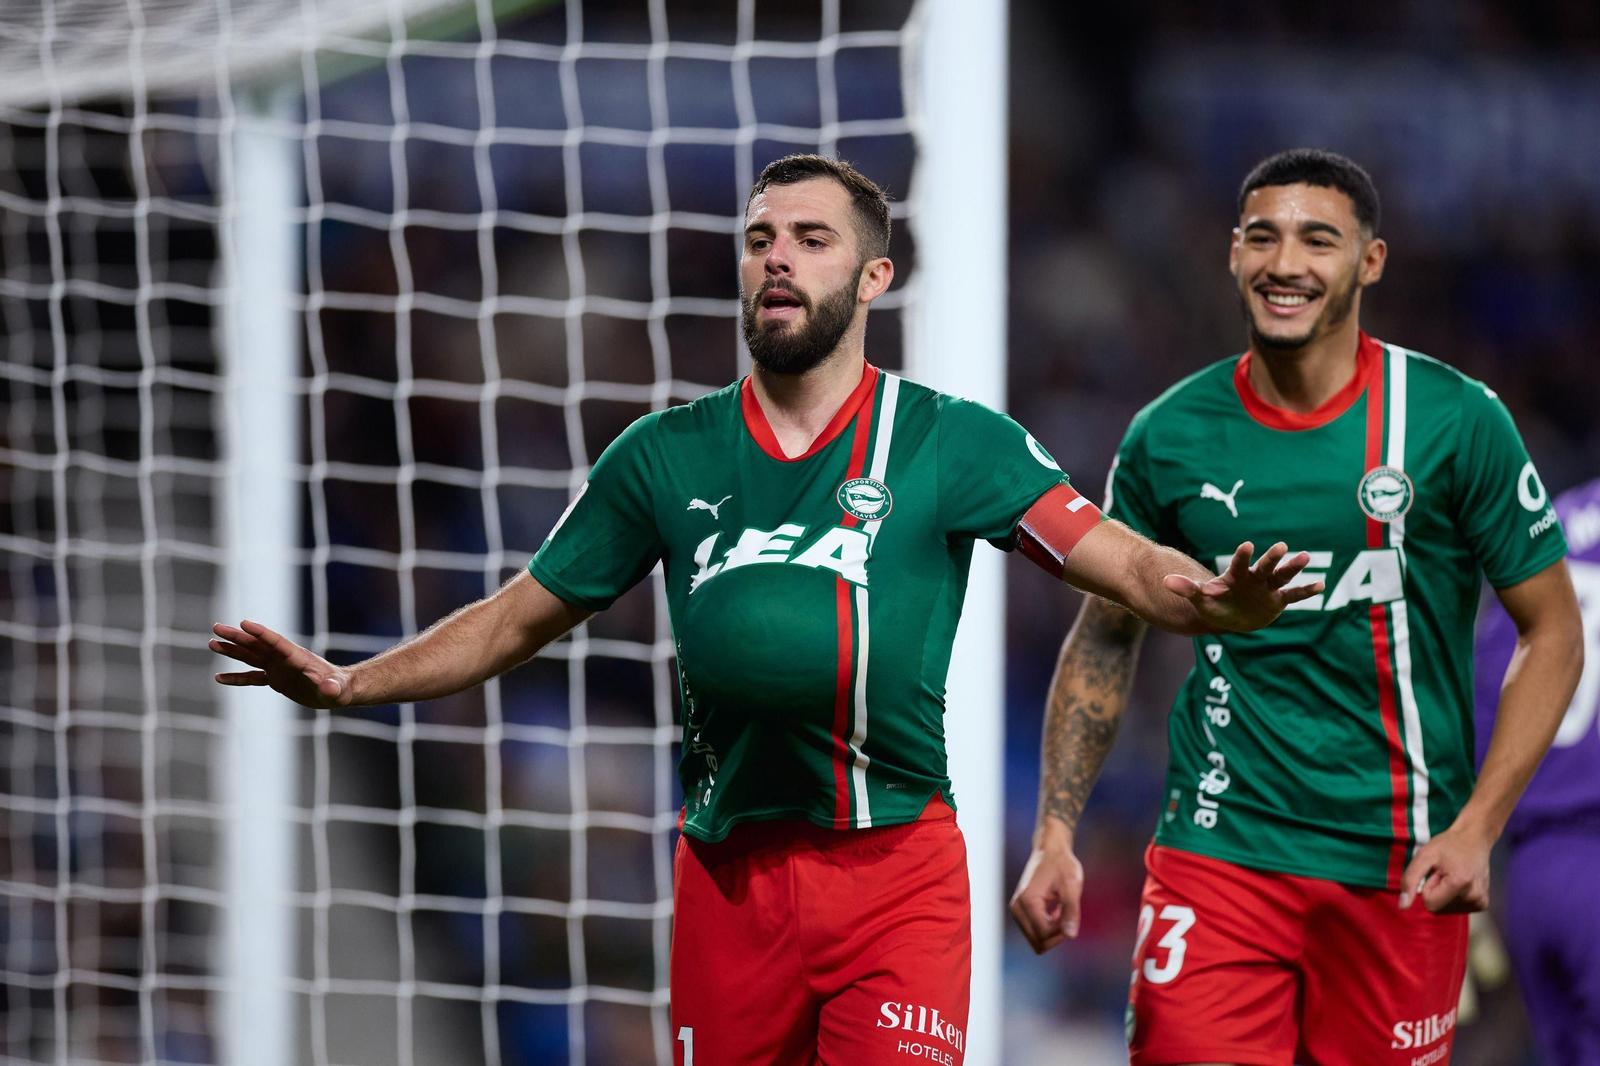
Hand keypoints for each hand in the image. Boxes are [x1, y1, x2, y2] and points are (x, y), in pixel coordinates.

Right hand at [210, 620, 353, 708]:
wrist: (339, 690)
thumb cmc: (340, 688)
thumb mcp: (337, 690)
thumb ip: (331, 688)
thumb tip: (329, 689)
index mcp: (297, 656)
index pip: (276, 642)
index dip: (261, 633)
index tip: (243, 623)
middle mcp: (284, 659)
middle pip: (257, 645)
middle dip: (237, 637)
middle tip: (216, 628)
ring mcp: (278, 668)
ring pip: (251, 656)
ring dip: (232, 650)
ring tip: (212, 643)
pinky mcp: (276, 680)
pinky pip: (252, 677)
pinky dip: (236, 677)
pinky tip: (219, 677)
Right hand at [1009, 829, 1084, 953]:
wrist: (1049, 851)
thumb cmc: (1061, 865)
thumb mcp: (1071, 885)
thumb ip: (1071, 911)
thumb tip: (1071, 936)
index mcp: (1027, 902)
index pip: (1044, 934)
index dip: (1062, 930)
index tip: (1072, 912)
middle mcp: (1017, 909)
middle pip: (1038, 942)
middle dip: (1057, 935)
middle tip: (1068, 914)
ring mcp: (1016, 911)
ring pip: (1036, 941)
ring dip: (1053, 932)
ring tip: (1061, 911)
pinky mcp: (1020, 912)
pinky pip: (1035, 933)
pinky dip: (1048, 928)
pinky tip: (1055, 910)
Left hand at [1163, 542, 1321, 632]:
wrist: (1228, 616)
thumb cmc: (1214, 604)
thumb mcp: (1200, 599)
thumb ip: (1187, 589)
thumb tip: (1165, 582)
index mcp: (1235, 575)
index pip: (1238, 564)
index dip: (1242, 556)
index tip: (1248, 545)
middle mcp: (1254, 578)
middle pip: (1264, 566)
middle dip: (1272, 558)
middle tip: (1283, 546)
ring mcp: (1267, 588)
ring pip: (1281, 576)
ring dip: (1293, 568)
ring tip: (1305, 556)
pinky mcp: (1277, 600)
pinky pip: (1293, 595)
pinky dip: (1305, 590)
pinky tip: (1320, 585)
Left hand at [1399, 822, 1492, 912]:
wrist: (1474, 839)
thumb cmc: (1448, 845)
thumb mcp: (1423, 855)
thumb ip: (1410, 880)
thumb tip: (1402, 906)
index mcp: (1461, 884)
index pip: (1430, 904)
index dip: (1427, 886)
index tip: (1437, 871)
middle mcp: (1475, 897)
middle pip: (1437, 909)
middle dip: (1435, 890)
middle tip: (1444, 872)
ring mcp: (1480, 902)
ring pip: (1446, 909)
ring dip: (1444, 893)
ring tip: (1452, 875)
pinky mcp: (1482, 904)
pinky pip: (1456, 909)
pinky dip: (1453, 896)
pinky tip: (1460, 881)